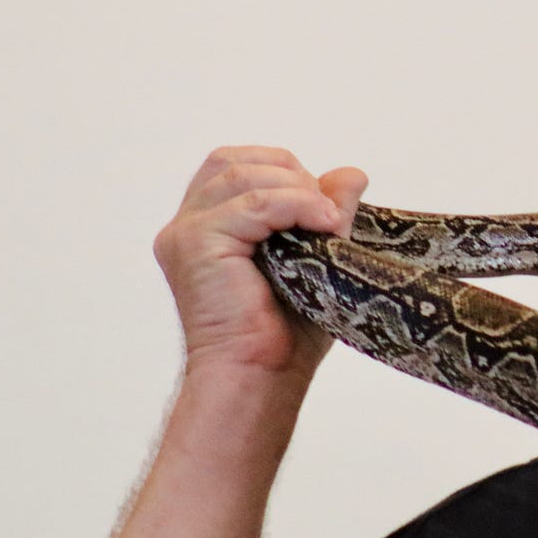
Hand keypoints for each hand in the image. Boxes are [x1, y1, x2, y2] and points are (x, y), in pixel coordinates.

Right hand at [153, 147, 367, 382]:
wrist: (262, 376)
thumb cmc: (284, 334)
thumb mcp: (316, 257)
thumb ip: (326, 212)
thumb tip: (351, 173)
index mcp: (205, 226)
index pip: (235, 165)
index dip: (283, 172)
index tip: (320, 205)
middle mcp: (186, 225)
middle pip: (234, 161)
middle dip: (290, 175)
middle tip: (325, 213)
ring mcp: (185, 233)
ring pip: (244, 176)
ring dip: (298, 190)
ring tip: (329, 222)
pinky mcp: (196, 244)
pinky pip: (254, 203)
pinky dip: (297, 205)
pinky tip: (324, 225)